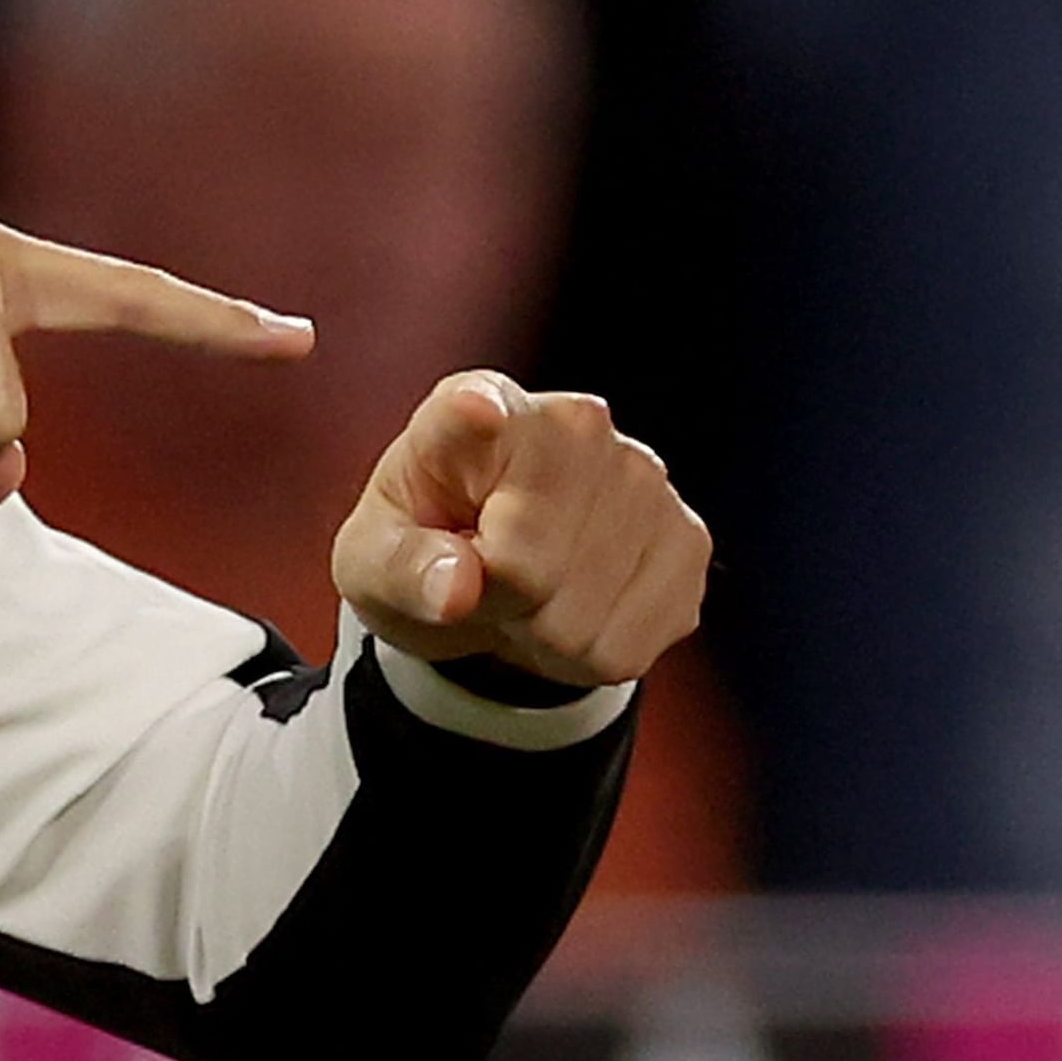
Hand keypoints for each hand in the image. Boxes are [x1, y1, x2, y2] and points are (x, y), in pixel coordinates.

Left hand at [331, 372, 707, 689]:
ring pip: (584, 621)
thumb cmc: (422, 549)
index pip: (480, 415)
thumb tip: (457, 586)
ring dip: (545, 637)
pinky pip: (628, 647)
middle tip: (487, 582)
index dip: (479, 420)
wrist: (497, 570)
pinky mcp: (689, 540)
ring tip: (529, 597)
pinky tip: (577, 609)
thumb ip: (401, 570)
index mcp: (477, 405)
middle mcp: (578, 424)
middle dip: (499, 605)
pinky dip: (593, 655)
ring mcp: (646, 479)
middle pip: (532, 566)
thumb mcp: (372, 563)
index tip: (476, 414)